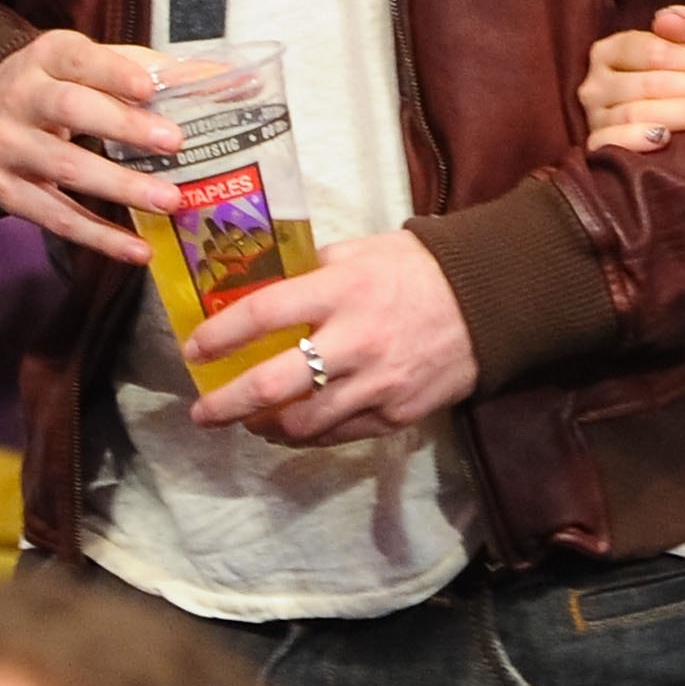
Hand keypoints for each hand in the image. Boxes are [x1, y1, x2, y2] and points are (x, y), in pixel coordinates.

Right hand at [0, 31, 180, 264]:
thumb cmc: (58, 84)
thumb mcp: (91, 63)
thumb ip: (150, 68)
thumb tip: (219, 77)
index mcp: (47, 57)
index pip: (80, 60)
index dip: (113, 72)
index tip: (150, 88)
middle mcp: (20, 98)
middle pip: (71, 110)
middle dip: (123, 126)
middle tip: (174, 143)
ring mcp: (9, 147)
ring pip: (64, 168)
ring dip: (120, 187)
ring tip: (169, 200)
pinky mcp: (5, 190)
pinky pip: (56, 218)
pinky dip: (99, 237)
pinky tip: (138, 249)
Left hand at [186, 229, 479, 445]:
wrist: (489, 302)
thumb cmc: (419, 269)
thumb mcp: (362, 251)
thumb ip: (313, 271)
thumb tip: (263, 290)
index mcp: (342, 289)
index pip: (265, 313)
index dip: (221, 335)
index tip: (195, 349)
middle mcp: (355, 340)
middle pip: (273, 384)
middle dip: (227, 403)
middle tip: (203, 411)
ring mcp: (376, 383)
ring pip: (302, 422)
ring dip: (263, 426)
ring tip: (248, 421)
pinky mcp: (395, 414)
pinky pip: (337, 434)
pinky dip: (306, 434)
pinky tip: (291, 426)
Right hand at [578, 4, 684, 154]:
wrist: (653, 141)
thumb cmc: (674, 87)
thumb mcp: (682, 54)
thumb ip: (683, 30)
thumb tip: (671, 18)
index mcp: (612, 51)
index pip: (655, 50)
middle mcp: (596, 83)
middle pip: (653, 82)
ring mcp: (594, 118)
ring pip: (638, 112)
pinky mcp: (594, 150)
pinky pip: (610, 142)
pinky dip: (635, 139)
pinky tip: (664, 138)